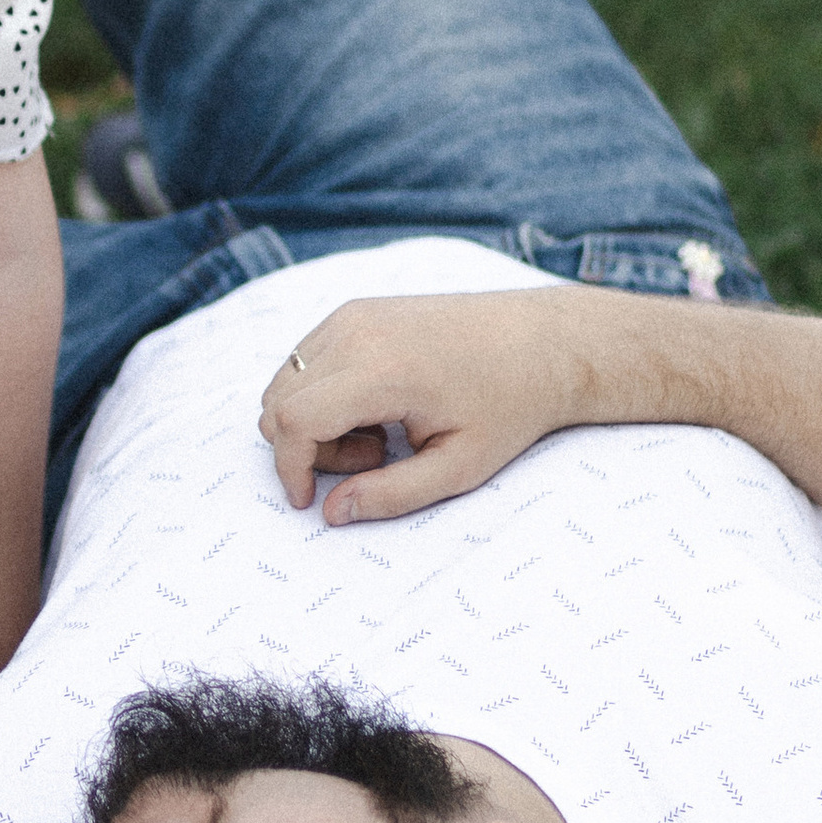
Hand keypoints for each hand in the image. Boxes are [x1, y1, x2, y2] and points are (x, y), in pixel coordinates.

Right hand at [259, 293, 604, 526]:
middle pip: (277, 403)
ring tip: (379, 431)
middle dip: (307, 448)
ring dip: (313, 421)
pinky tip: (376, 405)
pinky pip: (304, 361)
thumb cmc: (510, 404)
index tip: (309, 498)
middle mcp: (356, 332)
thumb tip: (331, 511)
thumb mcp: (460, 467)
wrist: (544, 341)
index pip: (293, 421)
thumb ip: (391, 495)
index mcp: (382, 370)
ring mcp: (352, 315)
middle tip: (374, 458)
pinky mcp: (355, 310)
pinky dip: (321, 394)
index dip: (289, 469)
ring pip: (285, 382)